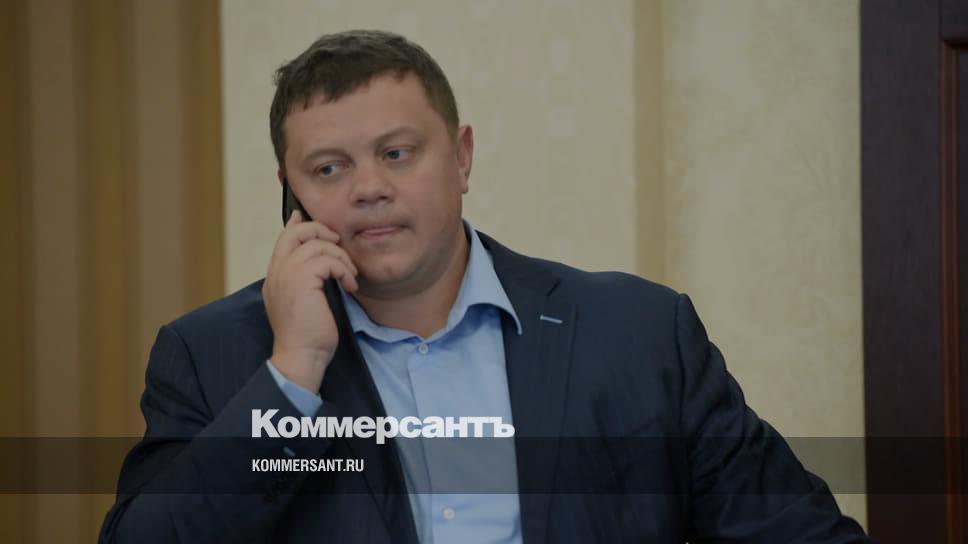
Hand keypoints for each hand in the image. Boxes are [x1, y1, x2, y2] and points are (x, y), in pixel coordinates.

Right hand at [263, 210, 357, 391]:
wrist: (302, 356)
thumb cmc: (309, 336)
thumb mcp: (306, 302)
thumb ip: (308, 280)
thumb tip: (322, 263)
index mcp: (276, 277)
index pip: (284, 239)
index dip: (298, 224)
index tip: (307, 217)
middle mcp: (277, 272)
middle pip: (296, 232)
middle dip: (321, 231)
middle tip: (338, 243)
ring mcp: (286, 275)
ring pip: (317, 244)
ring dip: (341, 257)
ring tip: (349, 276)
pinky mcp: (301, 280)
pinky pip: (327, 260)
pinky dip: (343, 269)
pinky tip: (349, 285)